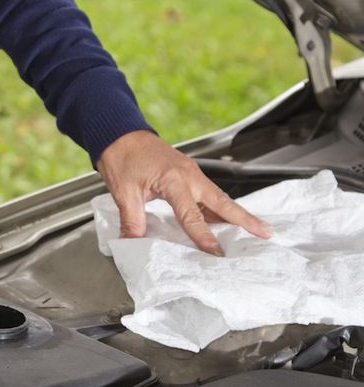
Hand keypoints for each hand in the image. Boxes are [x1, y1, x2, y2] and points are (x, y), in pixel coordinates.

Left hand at [96, 130, 271, 255]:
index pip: (192, 215)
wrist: (120, 133)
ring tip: (254, 230)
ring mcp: (190, 173)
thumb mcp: (123, 192)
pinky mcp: (186, 174)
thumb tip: (134, 244)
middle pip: (222, 202)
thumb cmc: (122, 156)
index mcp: (174, 178)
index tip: (216, 252)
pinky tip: (224, 221)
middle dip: (245, 219)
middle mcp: (189, 175)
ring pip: (217, 198)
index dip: (204, 236)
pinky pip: (207, 195)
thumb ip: (132, 220)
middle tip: (265, 233)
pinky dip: (219, 209)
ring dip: (235, 214)